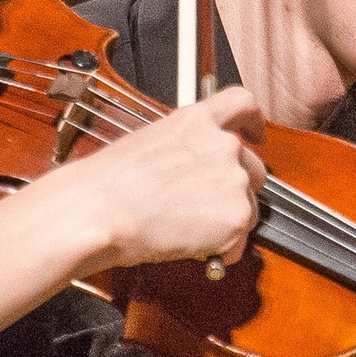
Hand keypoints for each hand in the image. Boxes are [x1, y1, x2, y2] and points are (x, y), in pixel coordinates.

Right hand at [42, 85, 265, 271]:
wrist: (100, 212)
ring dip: (226, 222)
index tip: (255, 133)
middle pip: (253, 167)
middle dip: (237, 190)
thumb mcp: (149, 144)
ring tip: (185, 230)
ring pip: (248, 207)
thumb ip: (183, 149)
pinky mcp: (237, 217)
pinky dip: (219, 252)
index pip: (242, 104)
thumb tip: (191, 172)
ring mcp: (234, 180)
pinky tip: (188, 247)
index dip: (253, 121)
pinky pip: (238, 243)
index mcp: (197, 120)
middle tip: (207, 208)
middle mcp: (223, 145)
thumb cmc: (109, 184)